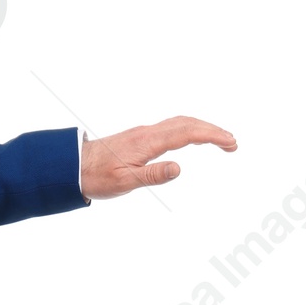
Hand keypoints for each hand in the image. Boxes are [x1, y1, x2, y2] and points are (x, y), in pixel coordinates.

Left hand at [79, 117, 235, 199]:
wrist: (73, 166)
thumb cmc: (96, 177)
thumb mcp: (124, 182)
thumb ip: (152, 175)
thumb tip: (179, 168)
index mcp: (149, 142)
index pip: (188, 133)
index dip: (212, 136)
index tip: (230, 143)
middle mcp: (148, 132)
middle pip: (188, 123)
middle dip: (213, 130)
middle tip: (232, 142)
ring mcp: (144, 133)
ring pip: (179, 123)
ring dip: (201, 128)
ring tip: (218, 139)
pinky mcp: (139, 137)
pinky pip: (170, 127)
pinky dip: (188, 129)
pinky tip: (191, 137)